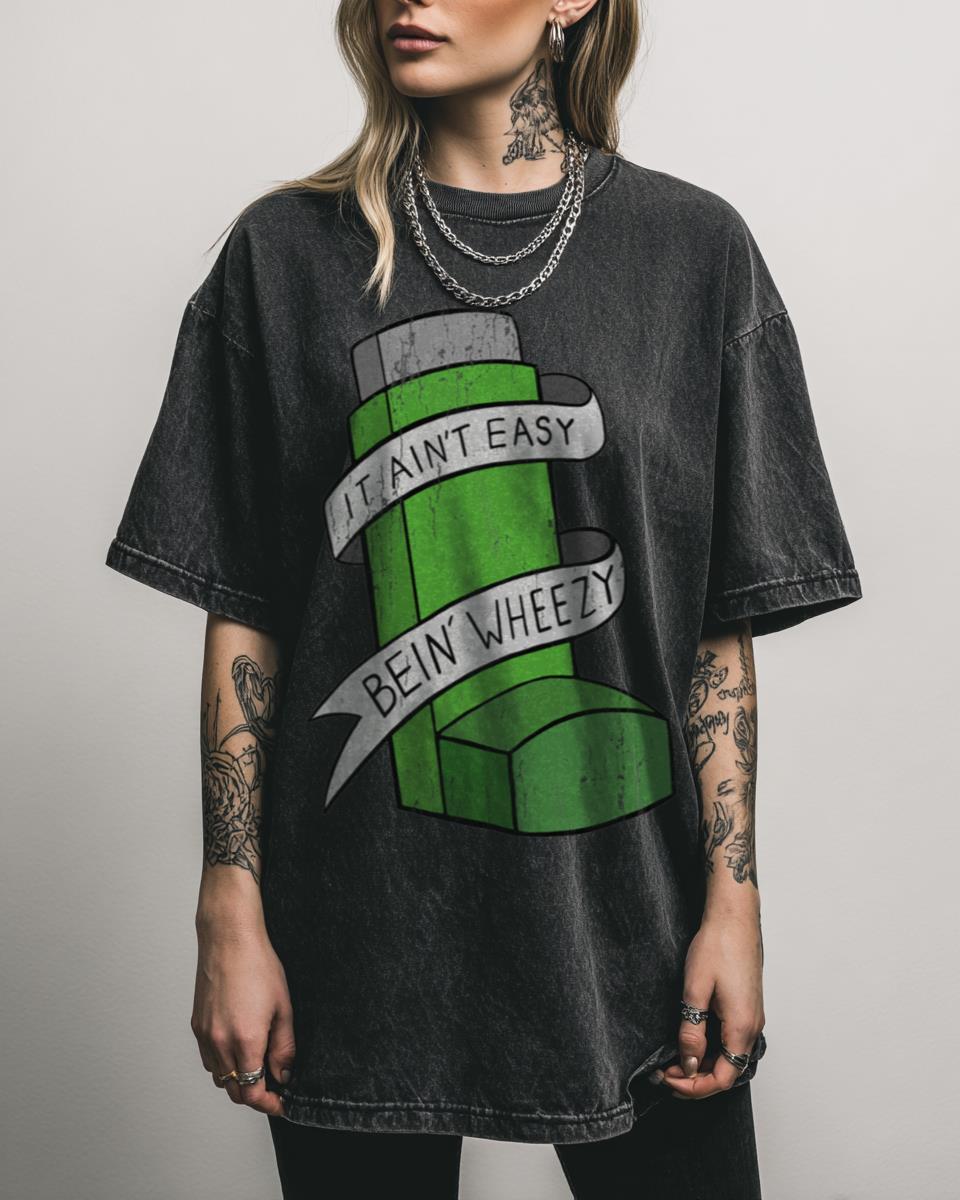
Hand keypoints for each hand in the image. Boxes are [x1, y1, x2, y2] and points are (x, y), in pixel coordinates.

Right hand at [191, 913, 295, 1116]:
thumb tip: (284, 1074)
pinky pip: (208, 1059)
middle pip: (234, 1091)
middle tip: (274, 1087)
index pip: (252, 1092)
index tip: (281, 1103)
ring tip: (258, 1066)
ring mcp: (205, 1035)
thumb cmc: (258, 966)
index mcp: (245, 1040)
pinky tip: (238, 1049)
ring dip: (238, 1080)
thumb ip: (284, 1047)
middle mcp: (220, 1043)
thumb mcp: (283, 1007)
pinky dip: (223, 1065)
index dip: (268, 1104)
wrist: (229, 939)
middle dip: (255, 1095)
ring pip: (219, 1077)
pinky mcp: (196, 1026)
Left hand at [658, 908, 764, 1099]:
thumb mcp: (695, 990)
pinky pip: (731, 1041)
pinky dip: (711, 1049)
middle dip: (695, 1079)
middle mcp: (753, 1027)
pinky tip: (691, 1041)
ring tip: (673, 1059)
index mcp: (742, 1027)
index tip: (668, 1079)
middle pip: (727, 1071)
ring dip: (703, 1064)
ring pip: (729, 1057)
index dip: (694, 1087)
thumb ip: (692, 1031)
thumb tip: (689, 1064)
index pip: (722, 1078)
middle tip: (664, 1072)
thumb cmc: (717, 946)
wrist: (735, 918)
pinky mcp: (747, 1008)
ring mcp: (752, 1017)